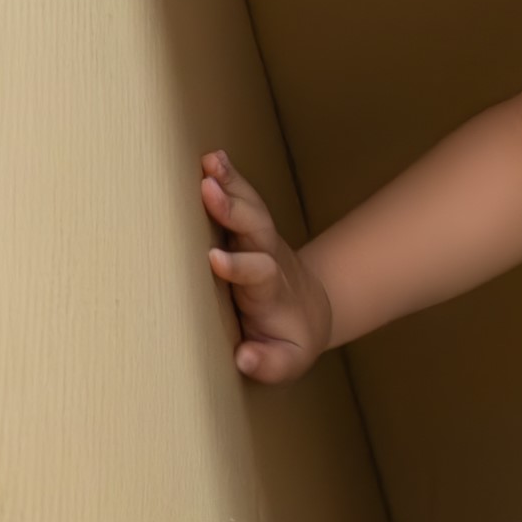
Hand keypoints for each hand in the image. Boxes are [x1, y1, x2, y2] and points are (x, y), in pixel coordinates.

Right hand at [198, 150, 340, 383]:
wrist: (314, 311)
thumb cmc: (290, 340)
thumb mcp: (287, 362)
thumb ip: (269, 363)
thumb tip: (245, 358)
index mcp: (272, 293)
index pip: (258, 274)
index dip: (239, 266)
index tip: (214, 259)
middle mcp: (268, 259)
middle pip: (255, 230)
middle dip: (232, 209)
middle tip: (207, 189)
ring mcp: (261, 241)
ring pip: (250, 209)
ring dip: (230, 184)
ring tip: (209, 161)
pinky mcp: (251, 230)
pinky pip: (242, 200)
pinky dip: (229, 178)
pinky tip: (212, 158)